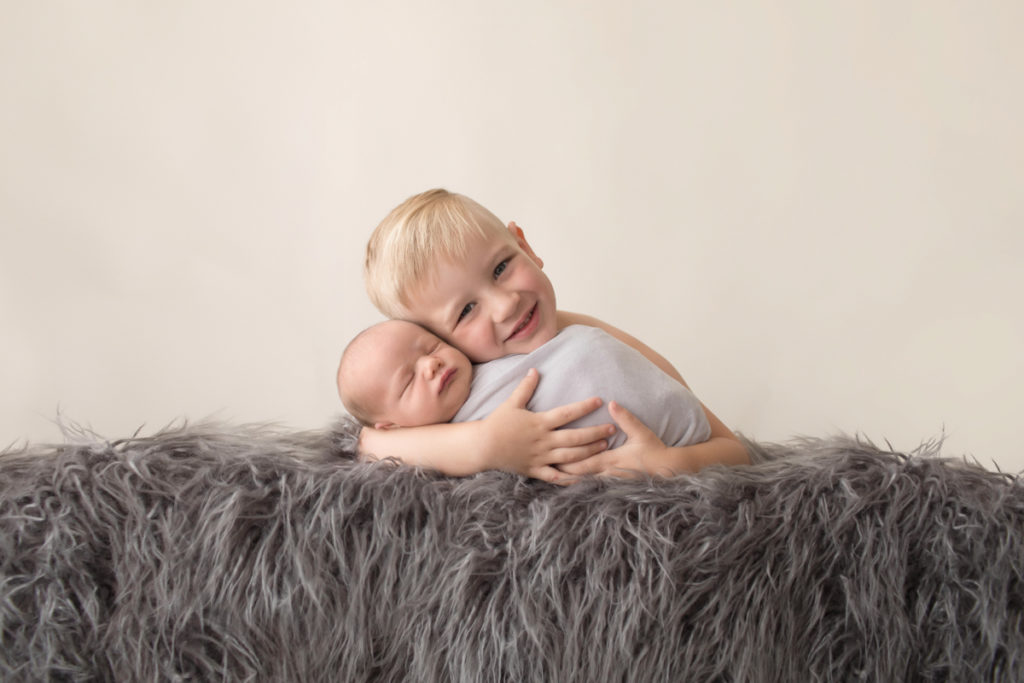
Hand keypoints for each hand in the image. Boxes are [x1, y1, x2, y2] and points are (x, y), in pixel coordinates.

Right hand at [481, 368, 612, 482]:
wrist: (482, 447)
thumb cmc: (496, 423)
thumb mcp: (511, 403)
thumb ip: (525, 388)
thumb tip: (535, 369)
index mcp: (539, 423)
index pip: (567, 413)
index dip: (584, 407)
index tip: (600, 401)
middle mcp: (543, 441)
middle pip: (574, 438)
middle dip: (595, 433)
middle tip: (612, 429)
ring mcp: (541, 457)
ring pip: (570, 457)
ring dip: (589, 452)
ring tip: (604, 447)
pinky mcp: (536, 470)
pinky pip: (556, 477)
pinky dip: (571, 478)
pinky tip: (586, 476)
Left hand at [558, 401, 683, 479]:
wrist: (670, 471)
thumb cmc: (655, 450)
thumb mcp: (641, 432)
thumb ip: (625, 418)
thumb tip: (612, 403)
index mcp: (612, 460)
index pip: (584, 462)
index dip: (567, 461)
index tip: (551, 456)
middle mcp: (609, 474)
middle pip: (580, 475)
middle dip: (563, 471)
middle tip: (544, 466)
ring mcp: (611, 483)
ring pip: (585, 483)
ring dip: (570, 480)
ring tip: (552, 476)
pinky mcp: (615, 487)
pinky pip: (594, 488)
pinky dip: (581, 486)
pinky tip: (571, 485)